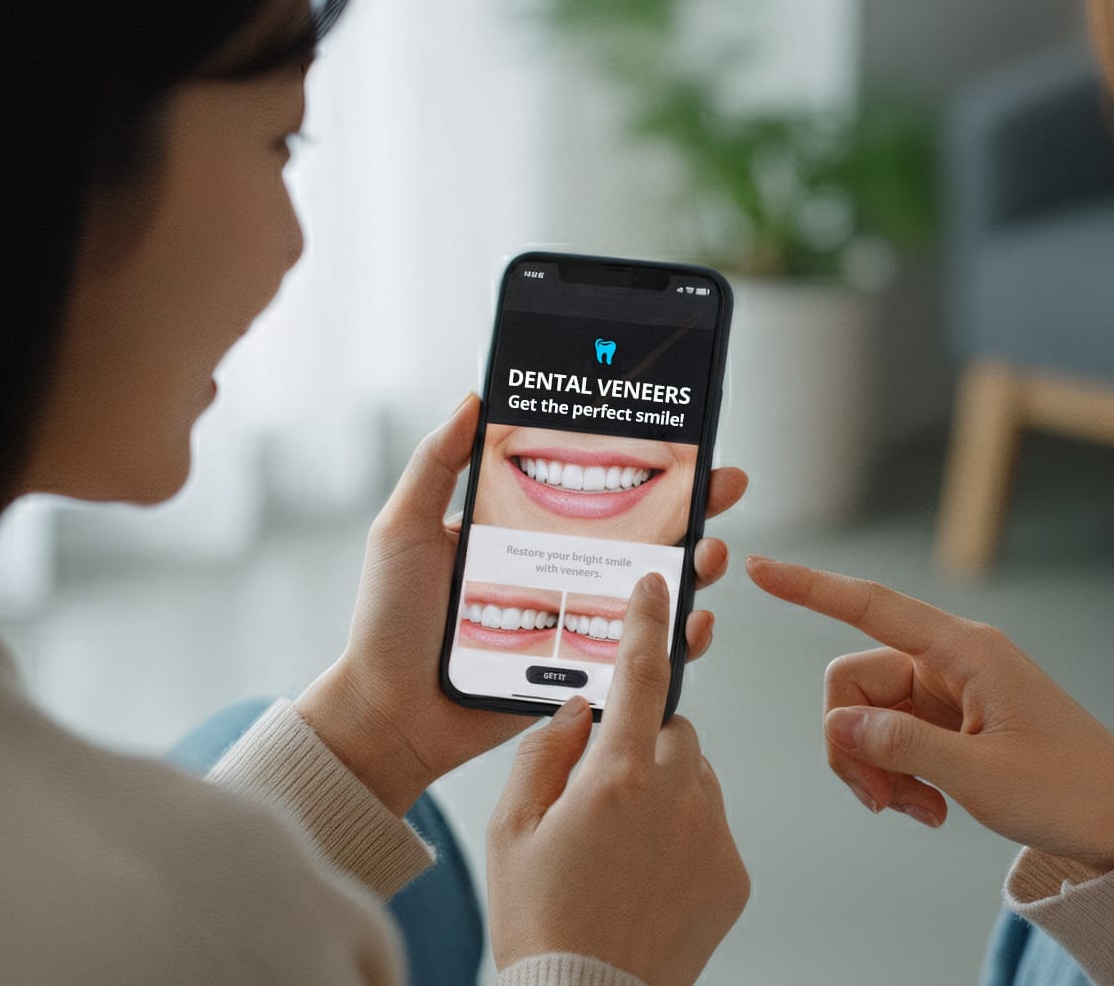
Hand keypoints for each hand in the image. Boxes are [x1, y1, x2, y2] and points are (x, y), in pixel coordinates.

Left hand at [295, 395, 748, 815]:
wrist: (386, 715)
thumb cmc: (388, 622)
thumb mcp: (404, 528)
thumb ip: (436, 465)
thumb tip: (473, 397)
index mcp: (524, 531)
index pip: (595, 489)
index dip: (642, 463)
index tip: (683, 438)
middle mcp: (558, 572)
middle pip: (641, 532)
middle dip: (695, 506)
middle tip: (727, 484)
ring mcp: (574, 623)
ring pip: (652, 589)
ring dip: (696, 567)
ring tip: (713, 553)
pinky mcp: (580, 672)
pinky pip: (640, 653)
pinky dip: (679, 640)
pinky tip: (696, 624)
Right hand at [487, 573, 748, 985]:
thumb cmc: (538, 920)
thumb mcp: (510, 828)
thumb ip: (544, 752)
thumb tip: (577, 707)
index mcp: (618, 774)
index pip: (642, 674)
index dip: (648, 622)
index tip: (658, 584)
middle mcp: (679, 795)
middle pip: (672, 730)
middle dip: (642, 743)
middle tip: (600, 793)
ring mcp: (714, 834)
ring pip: (695, 777)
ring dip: (665, 789)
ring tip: (618, 848)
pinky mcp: (734, 873)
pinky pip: (711, 826)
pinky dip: (684, 835)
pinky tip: (645, 876)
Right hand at [746, 556, 1113, 871]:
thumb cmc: (1070, 792)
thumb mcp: (982, 778)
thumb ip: (903, 746)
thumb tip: (839, 725)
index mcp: (967, 652)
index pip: (871, 605)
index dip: (811, 588)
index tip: (760, 569)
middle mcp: (953, 662)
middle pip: (854, 679)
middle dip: (850, 742)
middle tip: (881, 802)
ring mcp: (950, 693)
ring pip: (868, 715)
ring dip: (876, 768)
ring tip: (916, 810)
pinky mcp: (952, 723)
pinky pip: (892, 738)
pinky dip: (896, 776)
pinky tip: (930, 809)